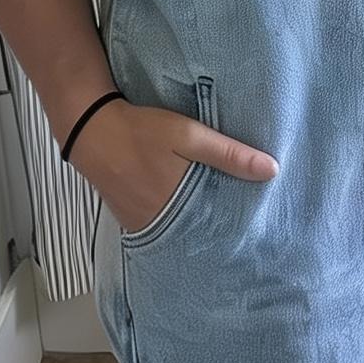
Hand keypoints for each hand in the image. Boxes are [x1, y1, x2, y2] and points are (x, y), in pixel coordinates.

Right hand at [68, 97, 277, 233]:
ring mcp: (143, 224)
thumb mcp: (189, 136)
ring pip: (180, 230)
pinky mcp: (131, 219)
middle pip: (199, 232)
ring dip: (197, 224)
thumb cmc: (142, 131)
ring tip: (219, 215)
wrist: (92, 130)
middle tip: (243, 222)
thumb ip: (229, 154)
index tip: (258, 225)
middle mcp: (160, 223)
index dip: (237, 226)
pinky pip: (161, 225)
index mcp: (178, 207)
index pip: (218, 229)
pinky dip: (176, 219)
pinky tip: (188, 208)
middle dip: (219, 227)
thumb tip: (271, 170)